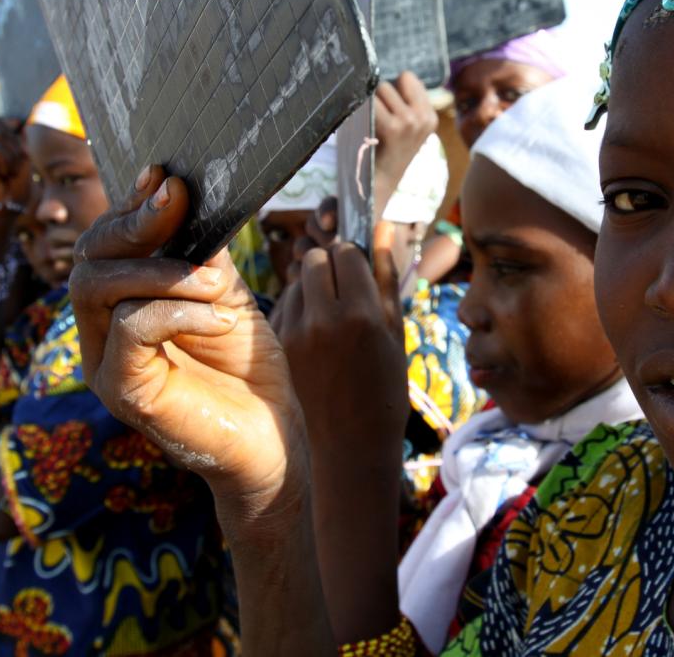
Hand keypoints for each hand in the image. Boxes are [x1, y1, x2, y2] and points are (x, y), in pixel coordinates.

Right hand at [0, 119, 29, 206]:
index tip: (20, 130)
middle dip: (15, 141)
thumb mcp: (22, 161)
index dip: (8, 122)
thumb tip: (20, 123)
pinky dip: (7, 160)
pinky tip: (4, 173)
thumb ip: (20, 142)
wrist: (4, 211)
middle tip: (16, 164)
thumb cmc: (13, 190)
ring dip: (13, 154)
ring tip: (10, 171)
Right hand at [69, 166, 306, 523]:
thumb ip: (201, 256)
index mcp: (122, 305)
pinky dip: (177, 311)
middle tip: (177, 204)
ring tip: (216, 284)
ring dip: (162, 271)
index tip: (163, 177)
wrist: (271, 438)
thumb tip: (181, 201)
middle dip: (133, 224)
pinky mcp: (123, 392)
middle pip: (88, 260)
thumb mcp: (226, 296)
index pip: (105, 245)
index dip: (128, 206)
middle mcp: (102, 333)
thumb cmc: (249, 369)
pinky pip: (130, 329)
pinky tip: (219, 319)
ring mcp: (106, 364)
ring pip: (98, 288)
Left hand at [274, 241, 407, 448]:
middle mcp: (324, 321)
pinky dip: (299, 307)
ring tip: (331, 315)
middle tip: (344, 287)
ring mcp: (295, 335)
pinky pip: (284, 305)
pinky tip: (316, 334)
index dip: (354, 256)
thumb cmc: (385, 390)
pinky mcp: (278, 347)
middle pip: (315, 258)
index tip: (359, 270)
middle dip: (330, 264)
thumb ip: (386, 277)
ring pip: (295, 280)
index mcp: (362, 316)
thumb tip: (385, 227)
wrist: (350, 446)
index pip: (346, 252)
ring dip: (312, 285)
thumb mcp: (396, 333)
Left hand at [372, 72, 437, 216]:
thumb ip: (406, 103)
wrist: (379, 184)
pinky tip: (364, 124)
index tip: (388, 109)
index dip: (394, 89)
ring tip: (372, 123)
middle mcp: (424, 117)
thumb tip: (389, 75)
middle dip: (381, 95)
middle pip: (394, 82)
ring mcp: (410, 122)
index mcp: (430, 116)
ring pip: (382, 89)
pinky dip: (363, 107)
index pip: (409, 78)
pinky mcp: (394, 127)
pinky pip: (373, 101)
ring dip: (372, 101)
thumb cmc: (386, 153)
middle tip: (377, 119)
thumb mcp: (408, 128)